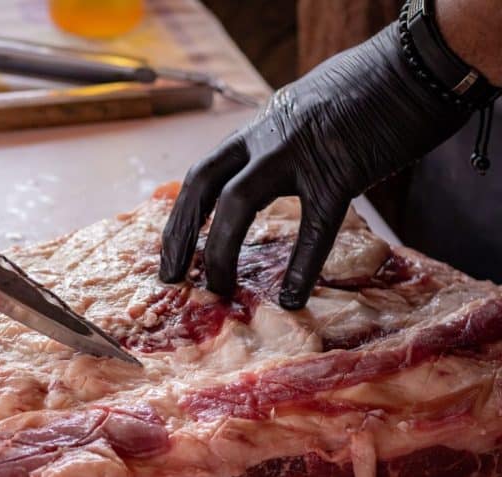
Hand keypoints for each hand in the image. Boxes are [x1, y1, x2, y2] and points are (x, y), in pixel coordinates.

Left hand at [158, 24, 472, 308]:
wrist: (418, 67)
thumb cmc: (369, 93)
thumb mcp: (304, 112)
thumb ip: (280, 146)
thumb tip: (265, 179)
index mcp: (259, 127)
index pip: (202, 173)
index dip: (181, 216)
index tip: (170, 253)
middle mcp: (268, 136)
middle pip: (204, 184)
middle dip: (181, 233)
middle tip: (172, 277)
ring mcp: (300, 151)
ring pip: (238, 203)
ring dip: (221, 249)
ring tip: (218, 289)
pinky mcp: (342, 169)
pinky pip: (314, 227)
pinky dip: (301, 267)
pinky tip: (292, 296)